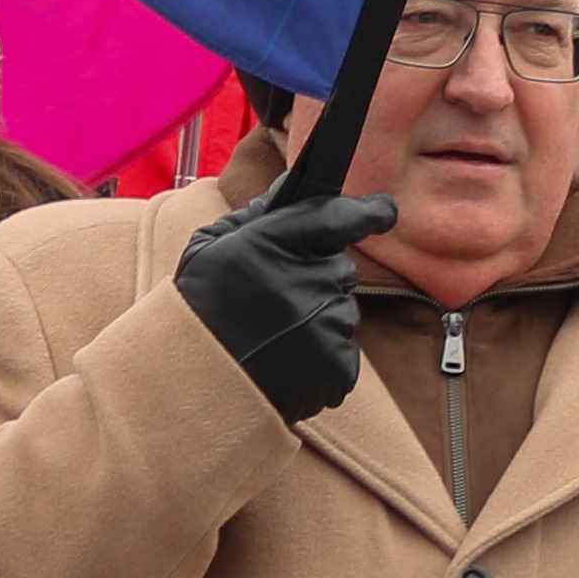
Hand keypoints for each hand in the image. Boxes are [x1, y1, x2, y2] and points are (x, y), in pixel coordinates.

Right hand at [172, 189, 396, 423]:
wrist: (194, 384)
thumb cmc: (199, 311)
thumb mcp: (209, 248)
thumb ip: (254, 216)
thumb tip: (288, 193)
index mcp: (277, 243)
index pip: (339, 217)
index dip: (368, 212)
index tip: (383, 212)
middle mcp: (308, 280)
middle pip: (339, 268)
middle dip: (317, 279)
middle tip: (276, 302)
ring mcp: (327, 324)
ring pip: (342, 310)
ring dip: (318, 319)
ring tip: (275, 338)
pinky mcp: (338, 364)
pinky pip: (344, 350)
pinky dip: (322, 356)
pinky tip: (287, 362)